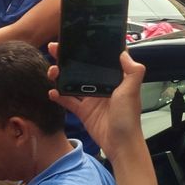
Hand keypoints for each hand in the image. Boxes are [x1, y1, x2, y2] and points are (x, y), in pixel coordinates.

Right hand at [47, 43, 145, 163]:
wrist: (120, 144)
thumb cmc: (128, 117)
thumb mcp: (131, 91)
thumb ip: (132, 71)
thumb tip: (124, 52)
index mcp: (113, 79)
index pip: (99, 59)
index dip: (88, 49)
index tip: (75, 40)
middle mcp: (101, 86)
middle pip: (81, 68)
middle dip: (67, 58)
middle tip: (53, 49)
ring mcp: (90, 99)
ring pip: (72, 82)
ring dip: (60, 75)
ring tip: (52, 72)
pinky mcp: (83, 111)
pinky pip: (68, 100)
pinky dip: (58, 95)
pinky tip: (51, 91)